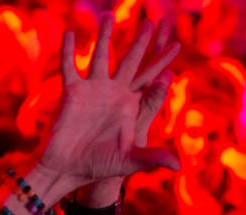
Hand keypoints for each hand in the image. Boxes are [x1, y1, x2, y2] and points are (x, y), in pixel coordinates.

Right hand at [39, 16, 180, 188]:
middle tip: (153, 23)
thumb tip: (178, 167)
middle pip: (130, 61)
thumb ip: (152, 158)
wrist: (67, 169)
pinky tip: (70, 33)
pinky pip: (69, 66)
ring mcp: (92, 90)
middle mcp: (112, 93)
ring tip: (107, 15)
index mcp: (130, 106)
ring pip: (100, 56)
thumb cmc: (98, 166)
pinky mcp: (71, 92)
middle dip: (141, 42)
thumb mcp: (128, 161)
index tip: (177, 46)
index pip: (151, 80)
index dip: (163, 63)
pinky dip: (69, 51)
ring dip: (104, 36)